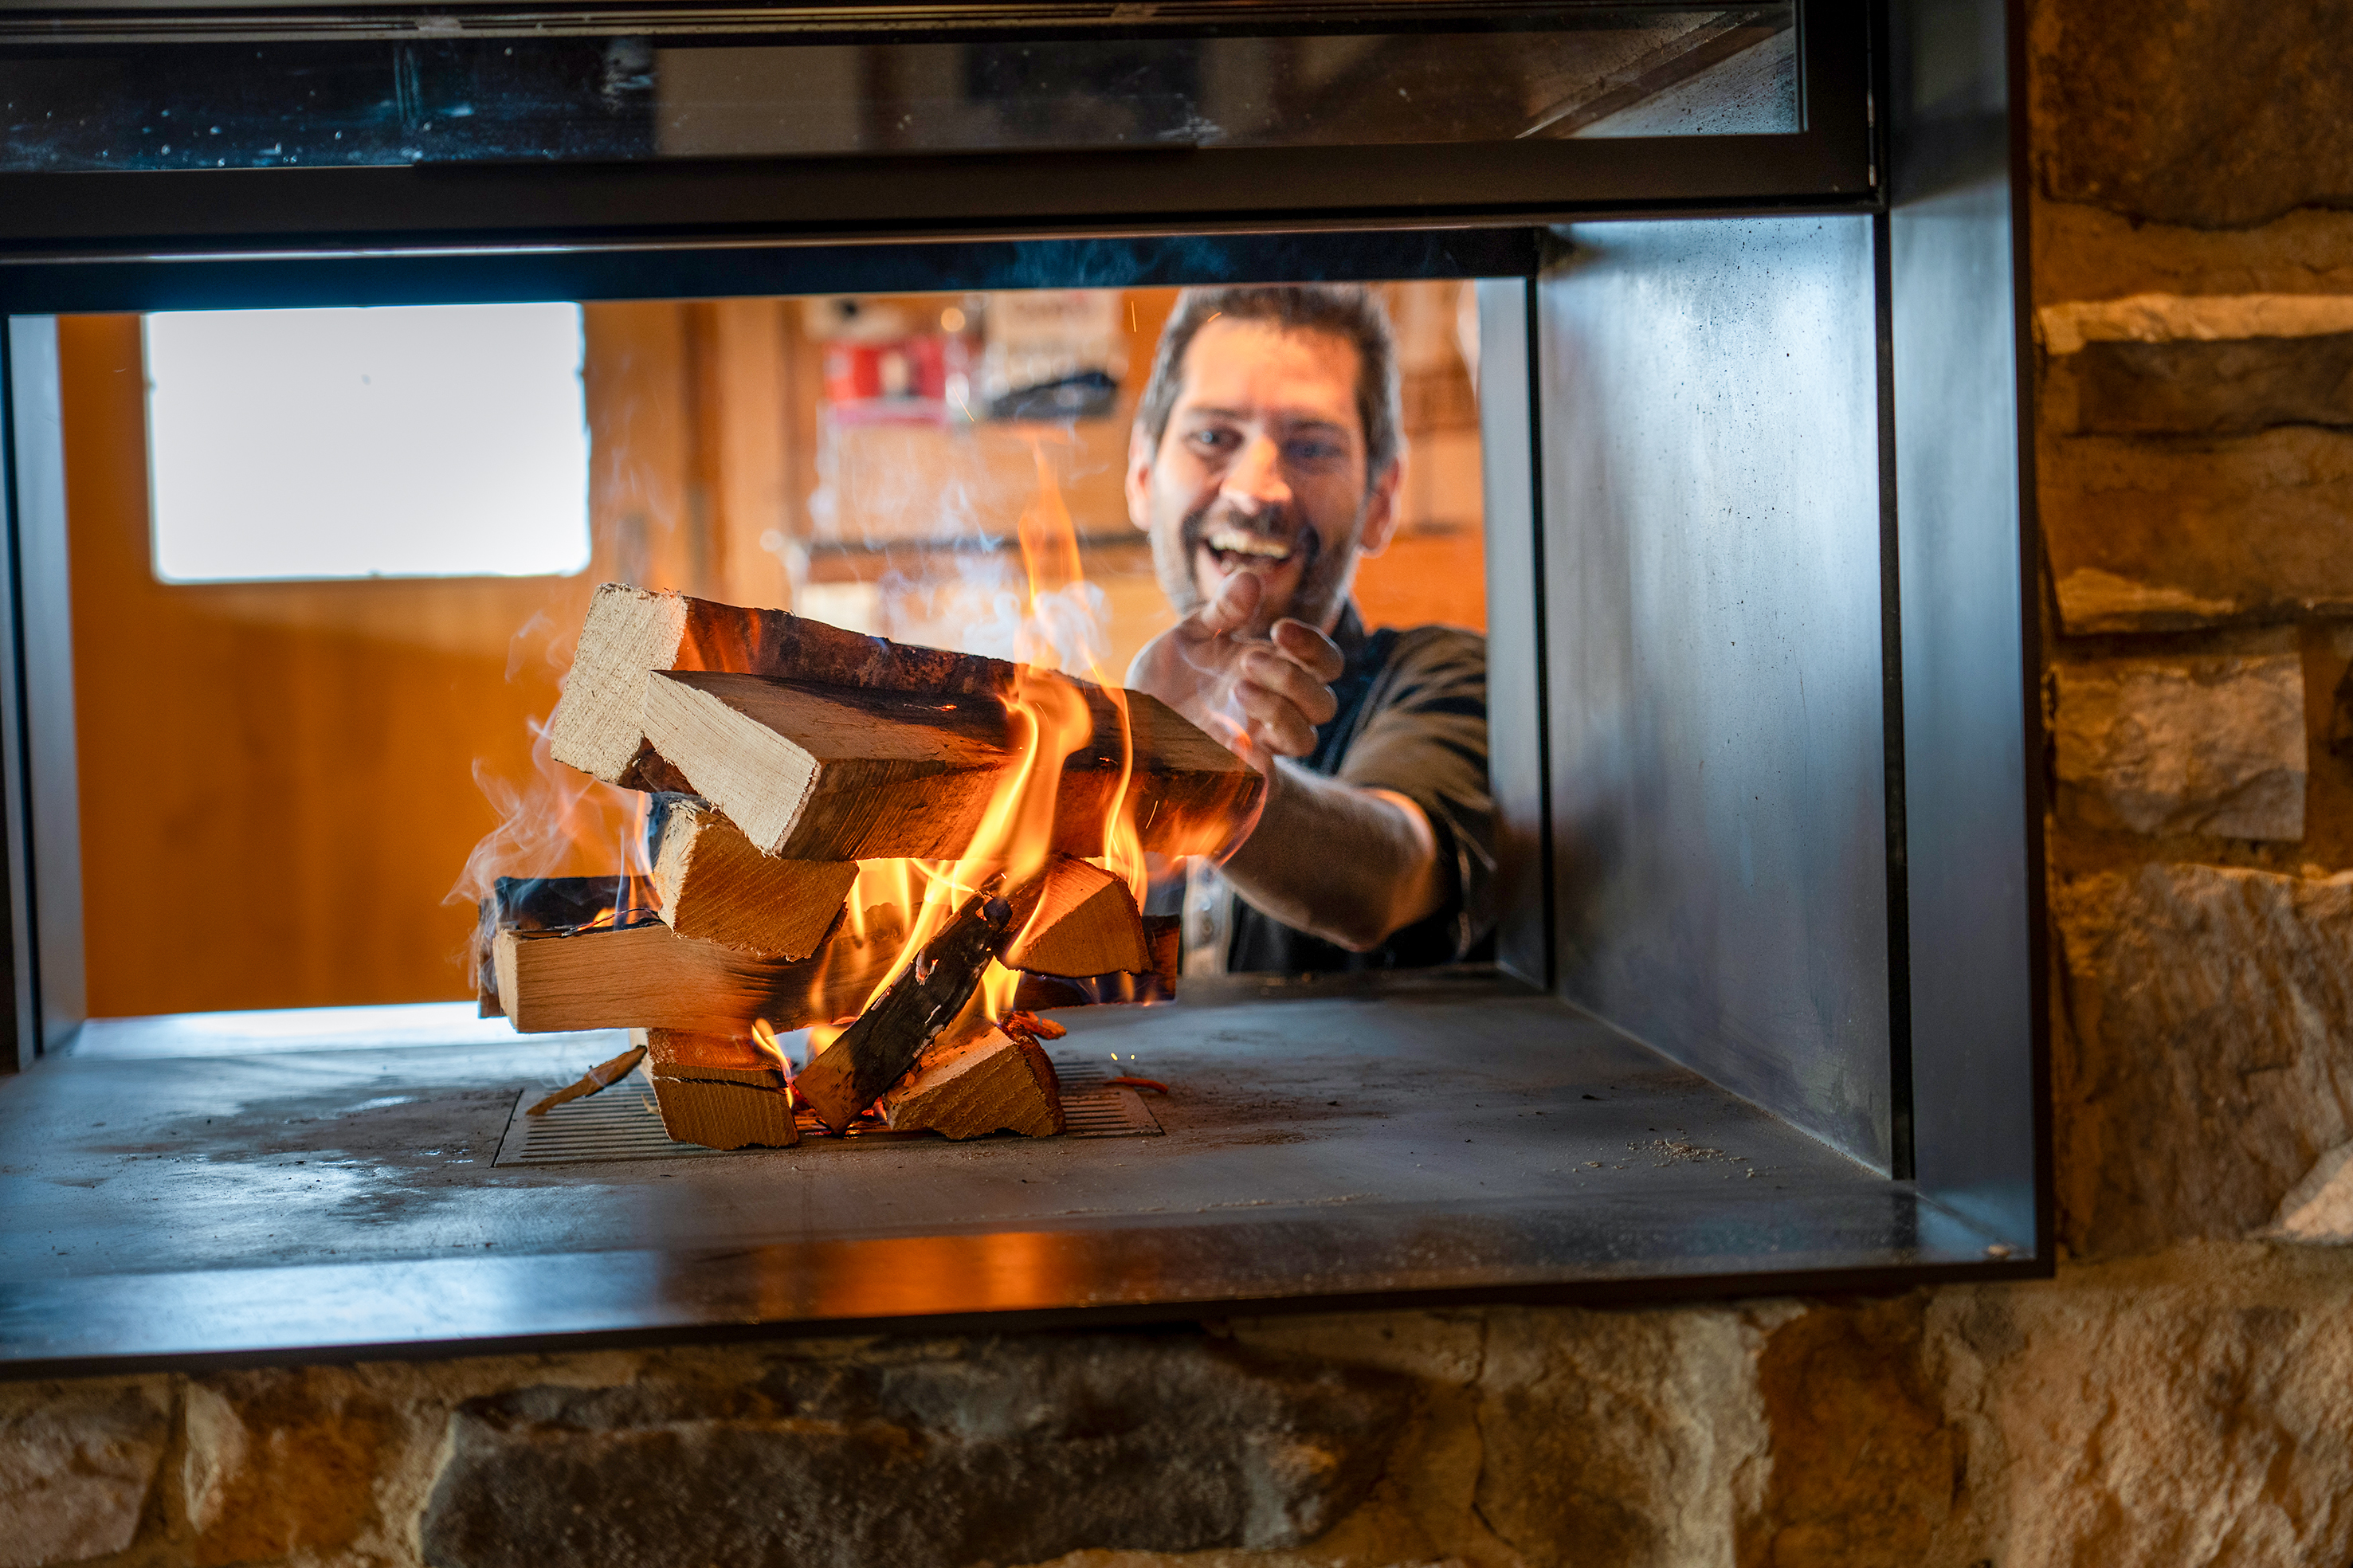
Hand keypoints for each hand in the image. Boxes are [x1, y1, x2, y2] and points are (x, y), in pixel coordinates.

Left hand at [1125, 573, 1343, 767]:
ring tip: (1236, 688)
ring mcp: (1257, 743)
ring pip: (1304, 739)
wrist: (1126, 721)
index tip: (1278, 628)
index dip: (1314, 646)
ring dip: (1279, 711)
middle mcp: (1274, 709)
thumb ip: (1221, 611)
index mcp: (1274, 671)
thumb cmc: (1166, 676)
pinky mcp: (1234, 773)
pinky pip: (1268, 781)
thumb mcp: (1189, 637)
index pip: (1325, 663)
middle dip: (1292, 677)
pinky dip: (1260, 765)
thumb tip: (1249, 579)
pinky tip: (1232, 740)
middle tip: (1245, 662)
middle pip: (1323, 704)